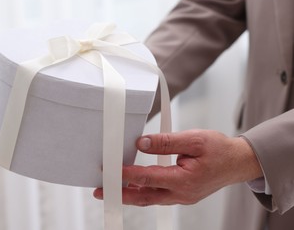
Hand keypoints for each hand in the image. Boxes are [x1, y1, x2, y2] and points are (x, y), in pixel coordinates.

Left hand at [93, 129, 262, 205]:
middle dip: (121, 194)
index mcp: (185, 180)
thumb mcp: (194, 139)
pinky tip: (134, 188)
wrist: (238, 162)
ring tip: (111, 191)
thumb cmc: (219, 149)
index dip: (127, 174)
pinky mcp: (183, 195)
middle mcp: (182, 193)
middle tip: (100, 191)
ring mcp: (182, 197)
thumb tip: (141, 143)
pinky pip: (158, 197)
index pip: (148, 178)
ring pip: (151, 199)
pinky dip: (143, 193)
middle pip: (145, 196)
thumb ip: (166, 142)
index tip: (109, 170)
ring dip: (130, 195)